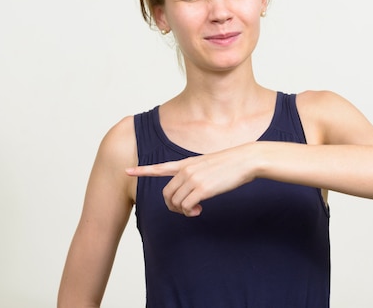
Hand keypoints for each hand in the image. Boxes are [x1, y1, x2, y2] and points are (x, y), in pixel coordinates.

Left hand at [125, 144, 256, 216]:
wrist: (245, 160)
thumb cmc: (230, 164)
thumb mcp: (208, 164)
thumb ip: (195, 175)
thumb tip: (191, 192)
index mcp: (186, 163)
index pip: (160, 167)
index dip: (142, 170)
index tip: (127, 171)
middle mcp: (186, 170)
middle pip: (166, 194)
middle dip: (172, 206)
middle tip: (185, 210)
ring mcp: (193, 179)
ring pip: (175, 202)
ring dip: (183, 211)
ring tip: (196, 210)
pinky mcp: (202, 189)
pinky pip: (186, 206)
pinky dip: (190, 212)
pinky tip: (199, 211)